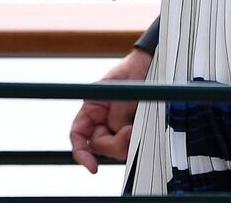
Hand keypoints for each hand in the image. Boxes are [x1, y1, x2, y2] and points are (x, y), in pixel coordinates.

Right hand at [69, 47, 151, 172]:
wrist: (151, 63)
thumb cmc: (132, 71)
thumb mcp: (120, 90)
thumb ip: (118, 114)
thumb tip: (121, 133)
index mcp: (92, 109)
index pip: (78, 135)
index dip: (81, 153)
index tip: (92, 167)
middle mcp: (102, 120)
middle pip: (100, 145)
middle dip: (114, 143)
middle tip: (130, 130)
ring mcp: (118, 126)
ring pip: (117, 146)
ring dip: (128, 141)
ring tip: (138, 123)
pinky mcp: (133, 128)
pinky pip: (131, 142)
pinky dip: (137, 138)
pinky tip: (143, 127)